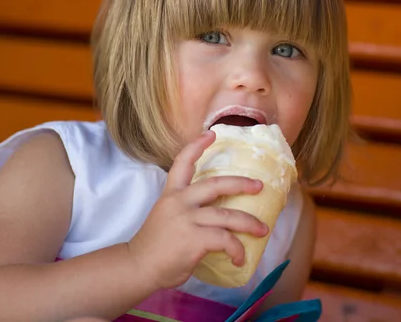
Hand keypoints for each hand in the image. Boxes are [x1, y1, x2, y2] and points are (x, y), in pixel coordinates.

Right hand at [128, 130, 267, 289]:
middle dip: (241, 184)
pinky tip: (239, 259)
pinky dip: (237, 250)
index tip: (212, 134)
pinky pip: (225, 240)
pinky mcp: (194, 240)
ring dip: (249, 223)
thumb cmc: (155, 245)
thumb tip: (216, 213)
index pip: (182, 163)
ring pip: (227, 216)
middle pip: (216, 185)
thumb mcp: (167, 217)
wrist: (138, 267)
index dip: (197, 146)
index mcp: (171, 195)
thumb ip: (187, 210)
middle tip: (259, 186)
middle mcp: (179, 202)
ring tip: (262, 230)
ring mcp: (187, 220)